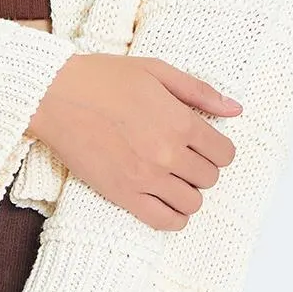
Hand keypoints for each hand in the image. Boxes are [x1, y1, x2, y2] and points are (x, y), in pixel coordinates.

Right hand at [26, 53, 241, 230]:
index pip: (224, 153)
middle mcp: (167, 153)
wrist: (55, 95)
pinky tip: (165, 201)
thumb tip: (236, 109)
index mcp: (179, 121)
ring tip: (172, 177)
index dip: (219, 149)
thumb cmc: (103, 78)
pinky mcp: (122, 194)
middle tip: (184, 156)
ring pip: (192, 203)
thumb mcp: (156, 70)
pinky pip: (164, 221)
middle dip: (202, 168)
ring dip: (188, 192)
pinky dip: (173, 217)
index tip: (205, 145)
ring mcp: (145, 177)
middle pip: (209, 178)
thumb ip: (199, 91)